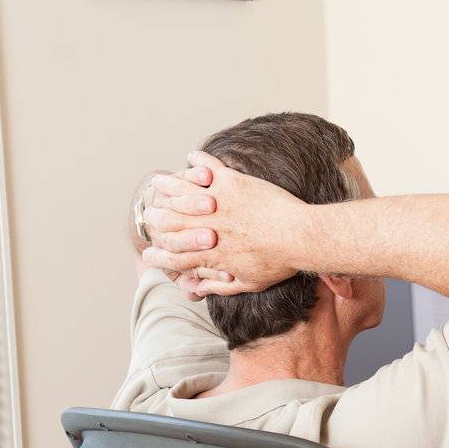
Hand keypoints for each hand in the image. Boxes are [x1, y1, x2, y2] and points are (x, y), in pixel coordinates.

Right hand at [142, 152, 303, 297]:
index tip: (148, 255)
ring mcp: (219, 204)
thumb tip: (200, 290)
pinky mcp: (232, 183)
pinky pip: (208, 168)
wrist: (301, 238)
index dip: (160, 258)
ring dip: (169, 185)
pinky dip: (198, 162)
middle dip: (156, 219)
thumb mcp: (250, 282)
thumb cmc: (280, 263)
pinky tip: (191, 157)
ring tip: (158, 181)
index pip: (176, 259)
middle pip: (171, 223)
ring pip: (184, 193)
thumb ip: (221, 286)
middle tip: (148, 214)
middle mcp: (209, 228)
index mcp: (212, 255)